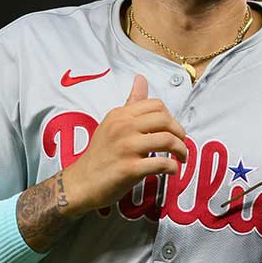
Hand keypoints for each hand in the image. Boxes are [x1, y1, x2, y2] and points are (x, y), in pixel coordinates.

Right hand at [60, 75, 188, 216]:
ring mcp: (126, 147)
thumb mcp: (112, 123)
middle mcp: (123, 127)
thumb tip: (141, 79)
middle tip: (181, 145)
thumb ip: (130, 104)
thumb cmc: (100, 155)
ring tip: (181, 158)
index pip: (155, 105)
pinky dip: (173, 167)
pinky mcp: (130, 169)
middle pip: (165, 120)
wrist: (80, 183)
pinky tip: (172, 171)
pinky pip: (162, 164)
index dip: (170, 117)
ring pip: (167, 140)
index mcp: (120, 115)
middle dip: (180, 133)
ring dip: (181, 150)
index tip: (172, 130)